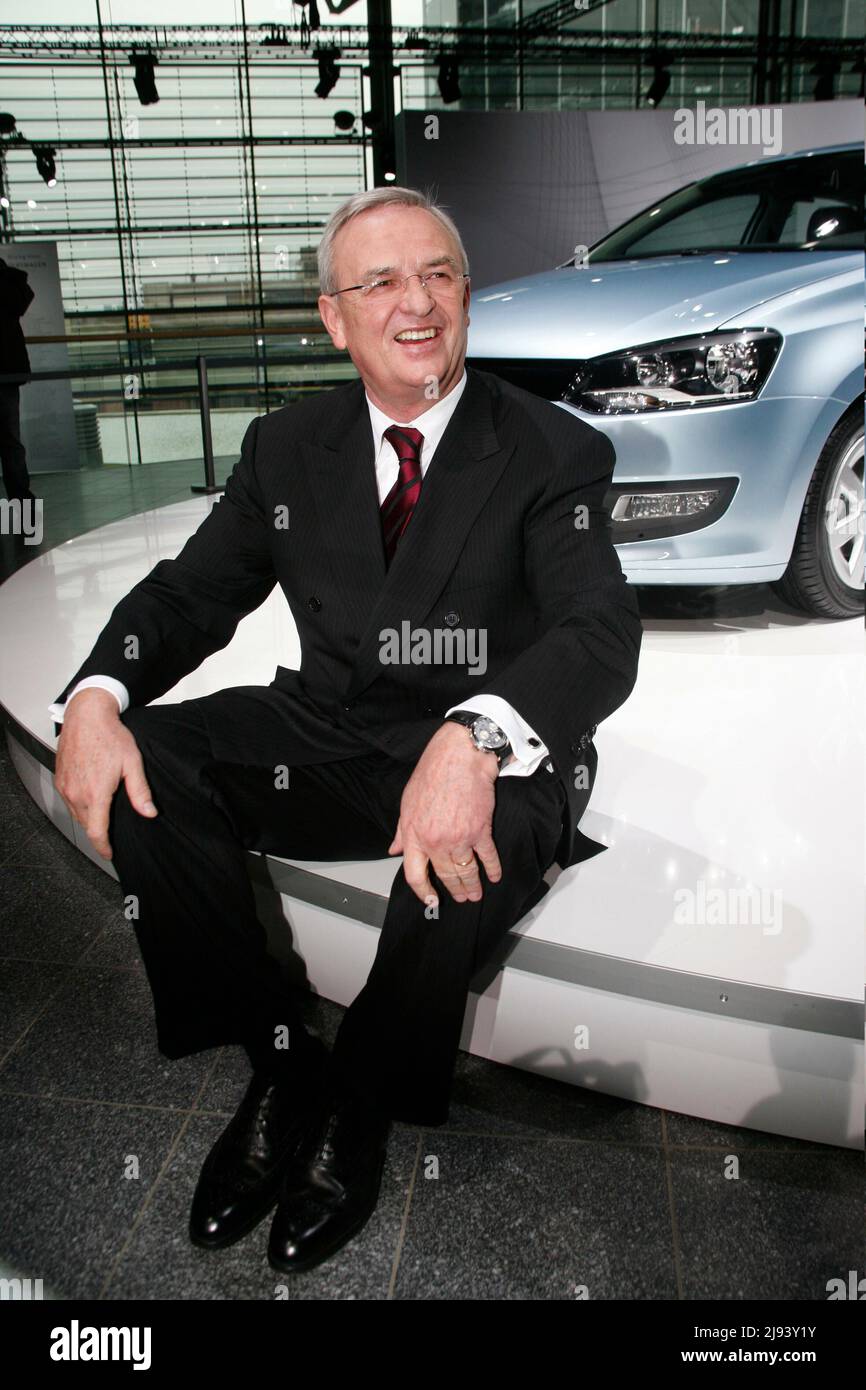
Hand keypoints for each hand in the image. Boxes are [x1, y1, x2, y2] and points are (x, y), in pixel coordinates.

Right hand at [54, 688, 156, 860]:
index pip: (96, 832)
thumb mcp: (132, 763)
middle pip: (87, 825)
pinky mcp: (60, 778)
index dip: (103, 847)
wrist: (87, 716)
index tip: (109, 853)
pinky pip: (69, 801)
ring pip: (77, 814)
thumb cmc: (110, 735)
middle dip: (99, 833)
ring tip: (103, 817)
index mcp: (95, 793)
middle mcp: (76, 793)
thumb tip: (149, 813)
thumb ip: (140, 791)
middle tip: (112, 834)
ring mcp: (65, 786)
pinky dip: (80, 806)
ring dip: (89, 819)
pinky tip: (91, 800)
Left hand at [388, 721, 503, 906]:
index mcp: (413, 834)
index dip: (423, 892)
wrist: (459, 757)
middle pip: (445, 876)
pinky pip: (487, 857)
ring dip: (473, 885)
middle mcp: (435, 841)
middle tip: (463, 898)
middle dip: (455, 890)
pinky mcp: (480, 830)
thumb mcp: (407, 802)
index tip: (431, 900)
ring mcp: (459, 838)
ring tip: (476, 893)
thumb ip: (401, 831)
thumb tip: (395, 849)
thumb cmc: (433, 773)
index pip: (414, 874)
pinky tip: (494, 875)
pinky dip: (492, 869)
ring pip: (466, 871)